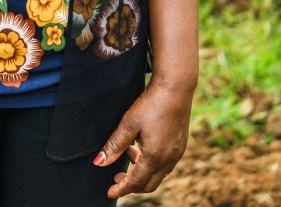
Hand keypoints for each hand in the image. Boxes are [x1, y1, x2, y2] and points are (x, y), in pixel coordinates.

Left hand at [95, 83, 192, 198]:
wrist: (176, 88)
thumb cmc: (151, 104)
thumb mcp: (128, 124)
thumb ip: (114, 146)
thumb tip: (99, 163)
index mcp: (153, 157)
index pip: (134, 183)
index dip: (120, 189)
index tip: (109, 192)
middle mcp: (168, 160)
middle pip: (148, 185)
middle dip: (131, 185)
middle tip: (116, 176)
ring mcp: (177, 154)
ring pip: (158, 175)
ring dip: (142, 172)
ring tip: (129, 153)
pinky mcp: (181, 146)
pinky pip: (165, 165)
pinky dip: (152, 164)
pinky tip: (143, 147)